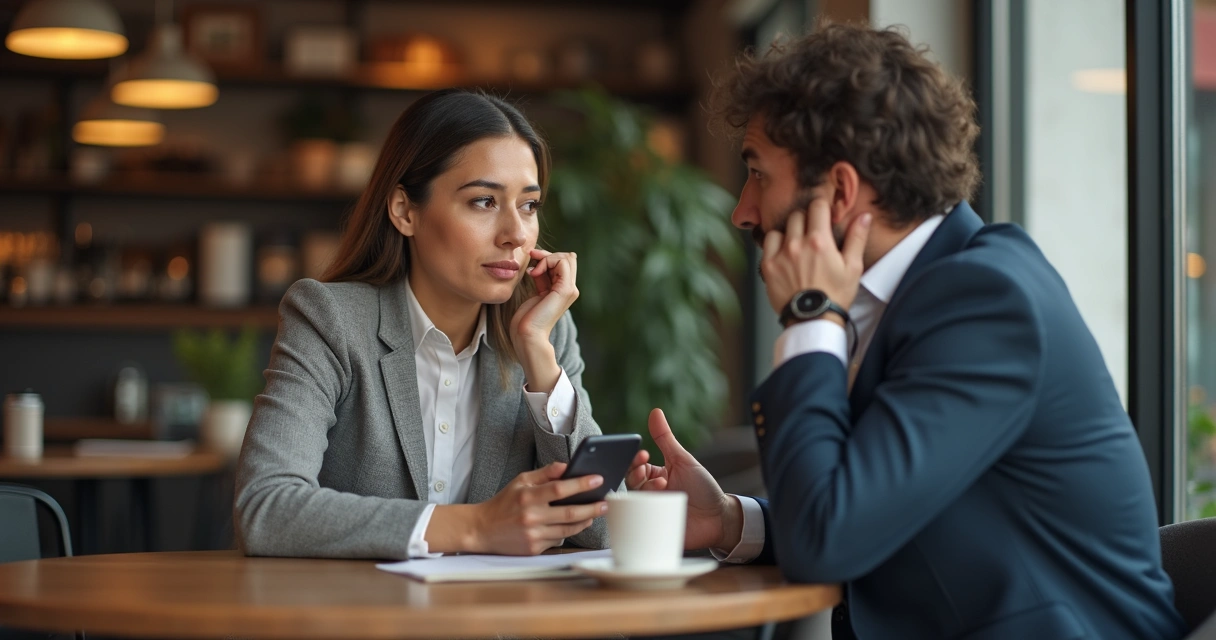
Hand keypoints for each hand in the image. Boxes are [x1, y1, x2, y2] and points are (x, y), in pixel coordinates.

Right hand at [471, 462, 605, 554]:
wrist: (482, 530)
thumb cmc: (504, 502)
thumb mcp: (520, 481)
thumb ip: (545, 473)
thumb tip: (567, 466)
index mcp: (528, 497)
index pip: (560, 489)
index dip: (581, 484)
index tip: (598, 479)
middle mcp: (531, 517)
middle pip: (570, 513)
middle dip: (592, 507)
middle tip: (606, 502)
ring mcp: (533, 535)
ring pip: (568, 529)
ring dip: (585, 520)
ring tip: (595, 512)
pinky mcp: (534, 549)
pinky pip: (558, 540)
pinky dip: (569, 531)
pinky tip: (577, 523)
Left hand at [510, 249, 578, 392]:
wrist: (528, 335)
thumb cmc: (527, 318)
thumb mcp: (536, 292)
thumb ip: (541, 278)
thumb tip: (539, 263)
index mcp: (564, 290)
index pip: (565, 262)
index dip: (549, 257)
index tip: (532, 262)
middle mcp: (570, 289)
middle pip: (568, 257)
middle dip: (548, 255)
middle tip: (532, 258)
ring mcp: (570, 290)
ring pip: (567, 257)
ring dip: (547, 257)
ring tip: (534, 269)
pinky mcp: (565, 290)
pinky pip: (562, 263)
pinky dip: (547, 261)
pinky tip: (535, 272)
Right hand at [624, 409, 742, 550]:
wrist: (719, 518)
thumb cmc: (703, 488)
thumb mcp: (682, 460)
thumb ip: (665, 438)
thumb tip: (655, 411)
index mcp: (654, 476)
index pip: (635, 467)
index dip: (634, 461)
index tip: (644, 455)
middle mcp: (650, 495)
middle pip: (630, 485)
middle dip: (637, 476)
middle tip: (653, 474)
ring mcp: (651, 513)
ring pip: (633, 504)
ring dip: (645, 494)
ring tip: (662, 488)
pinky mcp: (653, 530)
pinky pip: (638, 525)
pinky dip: (641, 517)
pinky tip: (651, 511)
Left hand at [761, 198, 870, 321]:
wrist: (813, 319)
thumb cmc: (835, 295)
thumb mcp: (853, 267)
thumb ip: (856, 238)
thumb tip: (863, 216)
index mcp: (820, 241)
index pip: (817, 206)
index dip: (822, 208)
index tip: (825, 216)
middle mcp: (797, 244)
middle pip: (798, 215)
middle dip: (806, 220)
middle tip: (812, 232)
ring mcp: (780, 254)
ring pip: (781, 227)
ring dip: (789, 232)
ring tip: (796, 244)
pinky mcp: (768, 266)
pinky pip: (767, 243)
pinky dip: (774, 244)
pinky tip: (783, 253)